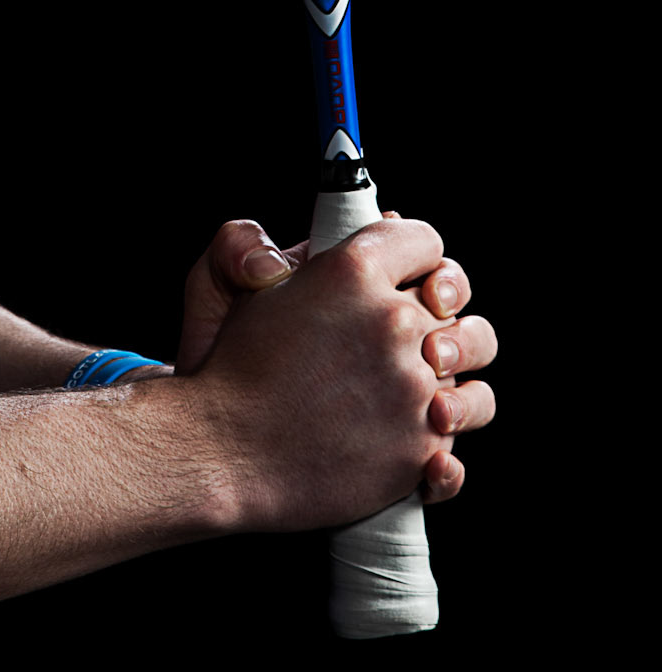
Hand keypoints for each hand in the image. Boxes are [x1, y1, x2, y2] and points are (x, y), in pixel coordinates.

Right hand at [176, 215, 495, 535]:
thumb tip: (349, 242)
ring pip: (468, 364)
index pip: (423, 240)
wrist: (224, 451)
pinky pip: (460, 430)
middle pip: (454, 301)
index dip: (415, 254)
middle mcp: (393, 322)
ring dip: (453, 367)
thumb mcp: (250, 280)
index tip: (407, 271)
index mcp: (353, 270)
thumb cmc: (234, 365)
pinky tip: (429, 429)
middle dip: (437, 309)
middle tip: (412, 328)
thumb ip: (297, 246)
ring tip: (424, 380)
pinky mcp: (420, 446)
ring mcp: (414, 387)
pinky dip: (449, 432)